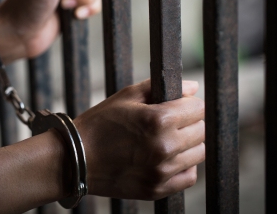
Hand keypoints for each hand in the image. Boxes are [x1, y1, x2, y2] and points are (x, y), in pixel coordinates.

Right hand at [74, 80, 204, 199]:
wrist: (76, 159)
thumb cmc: (99, 125)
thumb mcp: (126, 96)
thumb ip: (159, 87)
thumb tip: (191, 87)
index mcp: (158, 120)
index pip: (198, 108)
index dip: (189, 103)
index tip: (180, 105)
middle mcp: (164, 146)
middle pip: (201, 130)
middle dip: (190, 122)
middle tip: (172, 122)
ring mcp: (161, 171)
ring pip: (198, 153)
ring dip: (188, 144)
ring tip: (167, 140)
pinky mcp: (157, 188)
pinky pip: (189, 176)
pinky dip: (183, 166)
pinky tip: (167, 158)